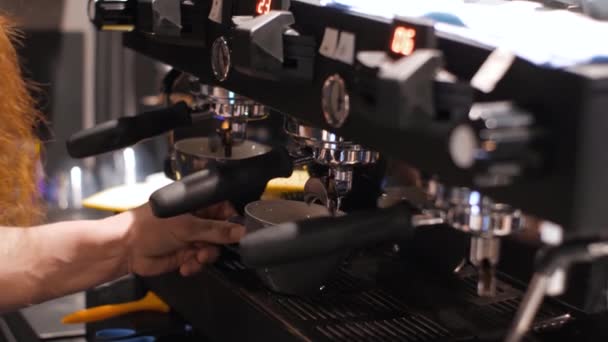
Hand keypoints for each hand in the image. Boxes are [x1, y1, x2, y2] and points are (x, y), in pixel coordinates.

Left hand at [116, 202, 243, 276]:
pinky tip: (185, 265)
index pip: (225, 209)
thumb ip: (216, 230)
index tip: (237, 233)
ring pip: (213, 249)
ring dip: (206, 256)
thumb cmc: (148, 227)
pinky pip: (200, 262)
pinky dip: (195, 265)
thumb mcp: (187, 226)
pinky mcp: (185, 255)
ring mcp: (191, 238)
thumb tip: (241, 232)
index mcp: (197, 204)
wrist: (126, 249)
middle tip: (209, 247)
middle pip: (222, 232)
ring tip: (195, 258)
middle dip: (218, 243)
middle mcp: (196, 220)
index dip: (233, 222)